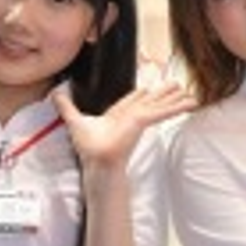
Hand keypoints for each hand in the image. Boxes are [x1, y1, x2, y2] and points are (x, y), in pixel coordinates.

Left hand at [53, 80, 195, 172]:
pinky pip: (163, 112)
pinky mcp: (144, 121)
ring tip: (190, 93)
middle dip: (164, 94)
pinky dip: (177, 107)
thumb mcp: (75, 120)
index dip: (141, 94)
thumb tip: (55, 93)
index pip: (133, 102)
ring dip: (175, 98)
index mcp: (118, 116)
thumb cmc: (88, 147)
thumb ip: (66, 106)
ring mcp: (140, 119)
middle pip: (151, 101)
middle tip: (177, 85)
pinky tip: (190, 103)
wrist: (97, 160)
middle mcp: (132, 117)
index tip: (149, 88)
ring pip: (161, 105)